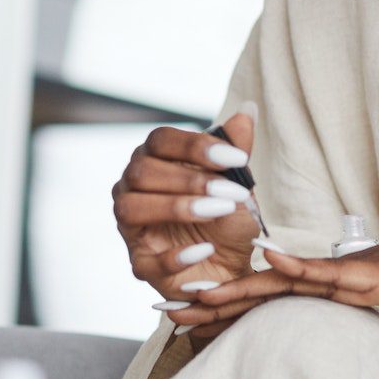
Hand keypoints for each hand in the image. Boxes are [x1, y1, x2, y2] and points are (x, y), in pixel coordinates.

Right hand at [110, 109, 259, 304]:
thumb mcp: (238, 184)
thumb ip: (237, 150)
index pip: (160, 140)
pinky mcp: (140, 264)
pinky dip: (175, 255)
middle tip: (231, 192)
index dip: (195, 146)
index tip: (236, 158)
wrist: (233, 268)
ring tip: (217, 212)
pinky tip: (205, 250)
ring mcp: (132, 227)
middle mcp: (132, 189)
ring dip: (177, 208)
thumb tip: (247, 110)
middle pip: (142, 171)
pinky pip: (145, 260)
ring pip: (131, 208)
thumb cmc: (228, 220)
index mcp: (154, 160)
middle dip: (189, 180)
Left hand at [166, 203, 378, 338]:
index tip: (180, 320)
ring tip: (193, 293)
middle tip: (160, 311)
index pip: (269, 301)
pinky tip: (269, 261)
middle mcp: (334, 276)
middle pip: (262, 291)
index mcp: (332, 286)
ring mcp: (355, 273)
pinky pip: (335, 273)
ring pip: (287, 283)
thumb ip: (357, 304)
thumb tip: (332, 320)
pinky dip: (301, 267)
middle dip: (211, 303)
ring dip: (240, 287)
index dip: (224, 308)